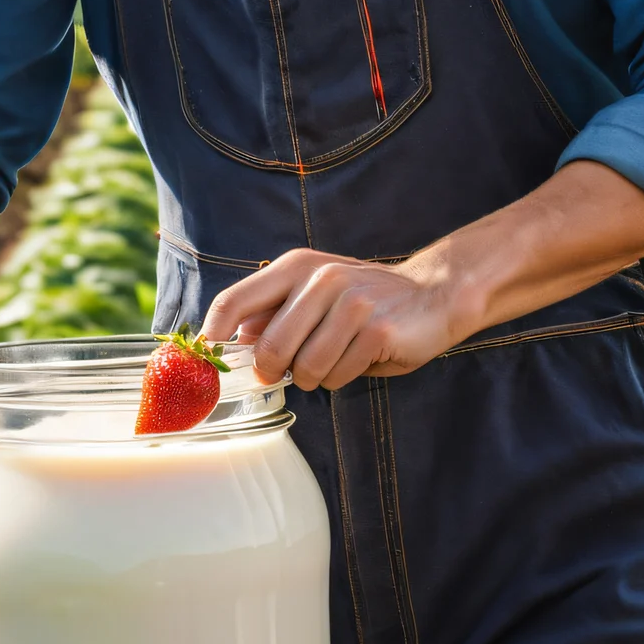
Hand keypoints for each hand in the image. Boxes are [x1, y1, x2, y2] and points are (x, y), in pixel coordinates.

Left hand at [203, 250, 470, 391]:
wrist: (434, 294)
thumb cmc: (364, 300)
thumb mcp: (315, 292)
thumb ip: (274, 312)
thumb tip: (231, 341)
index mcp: (296, 265)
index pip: (235, 301)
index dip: (214, 335)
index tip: (209, 358)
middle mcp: (321, 278)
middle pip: (268, 348)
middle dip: (274, 370)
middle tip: (288, 371)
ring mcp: (350, 303)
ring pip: (304, 368)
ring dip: (314, 377)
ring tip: (333, 359)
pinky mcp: (376, 331)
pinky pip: (337, 375)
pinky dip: (342, 377)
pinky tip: (359, 357)